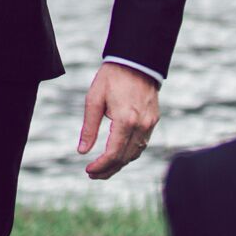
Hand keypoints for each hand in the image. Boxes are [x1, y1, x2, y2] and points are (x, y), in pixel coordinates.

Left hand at [78, 62, 160, 179]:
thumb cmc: (112, 78)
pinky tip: (118, 155)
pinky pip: (142, 144)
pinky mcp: (153, 120)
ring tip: (103, 169)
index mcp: (125, 120)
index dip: (100, 166)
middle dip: (108, 170)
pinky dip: (129, 153)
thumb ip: (89, 127)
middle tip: (92, 174)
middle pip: (125, 158)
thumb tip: (82, 151)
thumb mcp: (94, 100)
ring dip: (119, 164)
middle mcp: (141, 125)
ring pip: (135, 153)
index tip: (88, 170)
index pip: (114, 154)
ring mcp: (150, 124)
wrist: (136, 61)